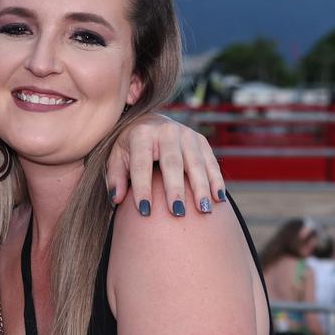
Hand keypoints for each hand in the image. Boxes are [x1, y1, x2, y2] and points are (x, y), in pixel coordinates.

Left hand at [107, 114, 225, 216]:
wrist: (149, 122)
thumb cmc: (130, 147)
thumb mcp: (117, 157)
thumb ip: (116, 177)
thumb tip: (116, 198)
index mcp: (141, 135)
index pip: (141, 165)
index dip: (142, 188)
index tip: (144, 211)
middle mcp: (166, 131)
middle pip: (172, 163)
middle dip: (176, 189)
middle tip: (177, 212)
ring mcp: (186, 134)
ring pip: (196, 163)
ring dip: (201, 187)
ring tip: (203, 210)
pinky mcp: (200, 140)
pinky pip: (211, 162)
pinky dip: (216, 180)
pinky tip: (218, 198)